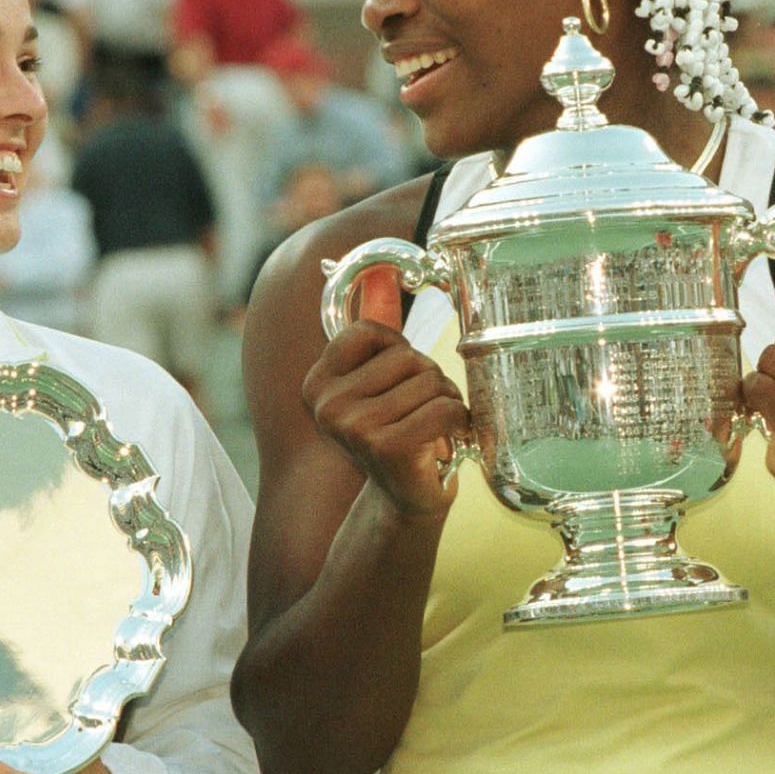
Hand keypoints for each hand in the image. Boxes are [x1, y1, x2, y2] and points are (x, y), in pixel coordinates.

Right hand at [303, 267, 467, 520]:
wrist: (404, 500)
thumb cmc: (396, 434)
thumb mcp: (379, 381)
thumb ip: (375, 331)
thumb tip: (377, 273)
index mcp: (316, 385)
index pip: (371, 333)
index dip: (398, 353)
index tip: (395, 387)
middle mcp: (327, 405)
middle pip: (408, 356)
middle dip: (427, 382)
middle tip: (416, 415)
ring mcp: (354, 427)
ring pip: (431, 382)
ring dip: (444, 404)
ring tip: (428, 430)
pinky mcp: (387, 446)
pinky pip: (444, 407)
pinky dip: (457, 423)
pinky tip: (443, 443)